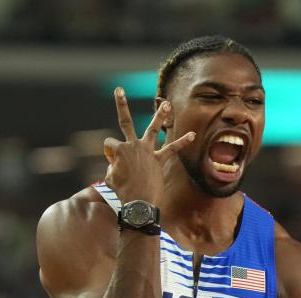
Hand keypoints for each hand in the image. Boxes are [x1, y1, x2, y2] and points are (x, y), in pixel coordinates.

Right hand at [103, 87, 194, 204]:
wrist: (138, 203)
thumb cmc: (122, 192)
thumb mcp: (110, 179)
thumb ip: (112, 168)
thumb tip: (116, 166)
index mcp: (119, 150)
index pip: (109, 144)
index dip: (108, 153)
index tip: (111, 165)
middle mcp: (133, 145)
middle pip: (124, 121)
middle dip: (121, 104)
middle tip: (119, 90)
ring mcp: (147, 151)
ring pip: (153, 128)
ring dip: (160, 116)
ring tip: (166, 105)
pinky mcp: (159, 160)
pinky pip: (172, 148)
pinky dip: (182, 142)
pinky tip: (192, 135)